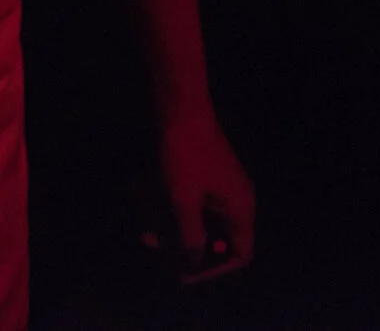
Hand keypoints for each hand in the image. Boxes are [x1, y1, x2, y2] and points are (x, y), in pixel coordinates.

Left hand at [143, 109, 255, 282]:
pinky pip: (188, 196)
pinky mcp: (203, 171)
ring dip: (168, 221)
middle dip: (181, 242)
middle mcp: (236, 199)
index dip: (214, 269)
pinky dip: (166, 199)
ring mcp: (220, 184)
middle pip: (215, 237)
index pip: (240, 254)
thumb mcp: (183, 200)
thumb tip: (193, 263)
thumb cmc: (184, 155)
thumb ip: (190, 236)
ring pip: (196, 216)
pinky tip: (139, 191)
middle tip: (152, 243)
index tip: (185, 272)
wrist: (178, 107)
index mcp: (241, 209)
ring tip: (141, 222)